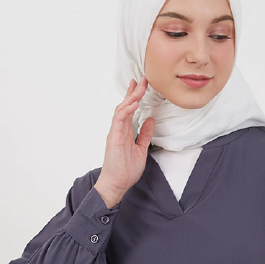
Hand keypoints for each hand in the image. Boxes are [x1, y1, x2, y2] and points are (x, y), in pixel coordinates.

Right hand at [93, 76, 154, 207]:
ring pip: (122, 109)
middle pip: (125, 105)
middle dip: (134, 92)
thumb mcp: (141, 149)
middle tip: (142, 80)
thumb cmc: (126, 170)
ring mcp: (115, 132)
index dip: (135, 96)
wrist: (117, 184)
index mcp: (125, 131)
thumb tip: (150, 120)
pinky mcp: (113, 138)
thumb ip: (144, 134)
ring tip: (139, 87)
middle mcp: (119, 129)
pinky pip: (119, 120)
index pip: (130, 109)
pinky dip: (126, 110)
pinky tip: (133, 103)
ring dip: (131, 97)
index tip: (141, 85)